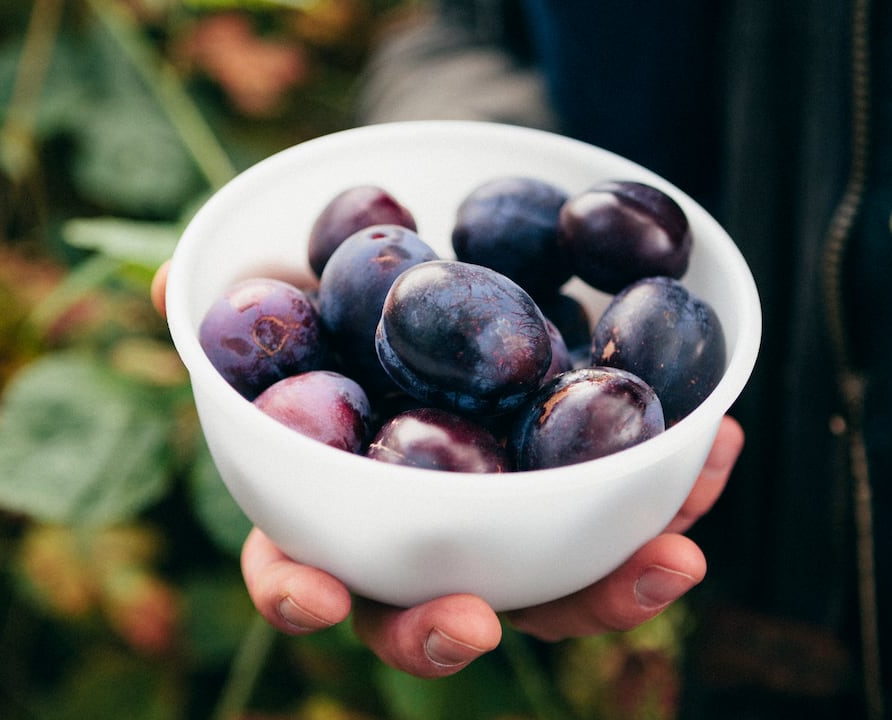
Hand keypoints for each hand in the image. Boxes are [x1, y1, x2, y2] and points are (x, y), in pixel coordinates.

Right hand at [151, 260, 743, 676]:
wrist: (460, 254)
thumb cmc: (358, 288)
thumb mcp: (294, 279)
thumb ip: (238, 297)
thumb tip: (174, 286)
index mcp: (332, 506)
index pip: (296, 568)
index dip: (296, 591)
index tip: (309, 592)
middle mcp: (419, 539)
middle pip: (426, 616)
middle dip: (445, 634)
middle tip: (474, 623)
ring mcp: (509, 525)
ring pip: (552, 592)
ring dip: (613, 588)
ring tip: (676, 557)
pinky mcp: (585, 489)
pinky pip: (629, 509)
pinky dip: (674, 487)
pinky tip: (717, 441)